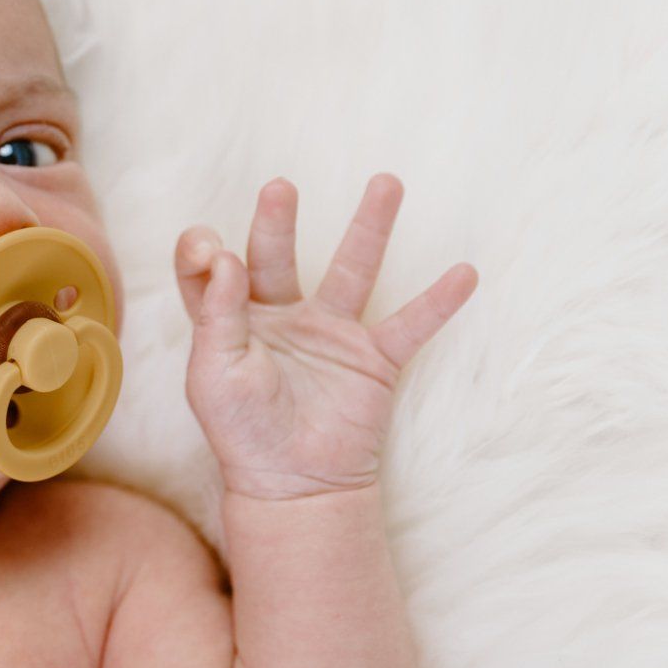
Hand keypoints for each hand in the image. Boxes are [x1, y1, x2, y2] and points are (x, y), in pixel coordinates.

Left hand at [175, 173, 477, 501]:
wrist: (293, 484)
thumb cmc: (241, 431)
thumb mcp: (212, 373)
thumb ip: (216, 315)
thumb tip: (222, 255)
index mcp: (231, 320)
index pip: (213, 272)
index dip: (203, 254)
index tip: (209, 247)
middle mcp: (280, 317)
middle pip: (276, 257)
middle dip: (276, 223)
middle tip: (280, 187)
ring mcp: (329, 334)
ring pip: (352, 270)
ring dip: (370, 228)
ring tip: (386, 182)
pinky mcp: (372, 360)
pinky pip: (410, 325)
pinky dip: (438, 302)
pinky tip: (465, 273)